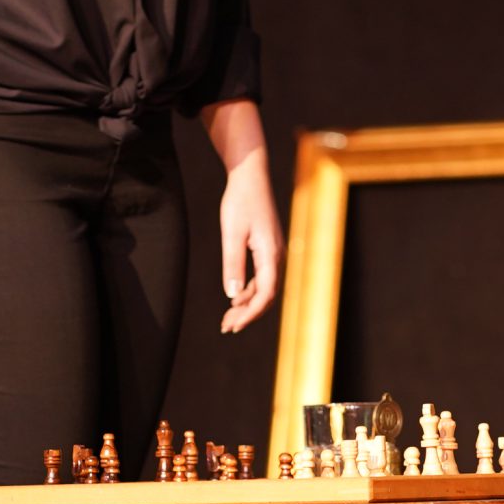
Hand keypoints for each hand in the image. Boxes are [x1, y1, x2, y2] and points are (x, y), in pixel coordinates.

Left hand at [218, 153, 284, 332]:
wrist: (250, 176)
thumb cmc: (240, 201)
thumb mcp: (232, 233)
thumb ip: (233, 264)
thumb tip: (232, 295)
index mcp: (270, 254)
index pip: (265, 293)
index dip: (250, 313)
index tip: (233, 326)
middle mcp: (276, 256)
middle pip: (267, 295)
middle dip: (248, 314)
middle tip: (226, 327)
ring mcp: (273, 252)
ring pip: (264, 287)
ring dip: (247, 304)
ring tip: (227, 317)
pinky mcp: (267, 248)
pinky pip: (261, 277)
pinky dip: (248, 290)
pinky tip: (235, 296)